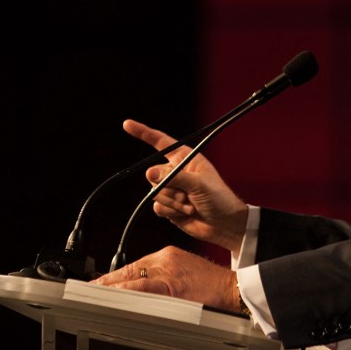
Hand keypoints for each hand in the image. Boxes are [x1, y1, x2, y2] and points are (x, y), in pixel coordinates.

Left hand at [90, 246, 238, 311]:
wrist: (232, 288)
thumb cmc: (212, 284)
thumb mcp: (184, 271)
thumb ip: (163, 276)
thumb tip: (140, 289)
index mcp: (168, 255)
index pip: (134, 265)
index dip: (114, 275)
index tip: (99, 282)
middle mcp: (165, 259)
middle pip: (129, 269)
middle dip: (107, 281)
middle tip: (87, 288)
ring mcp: (168, 271)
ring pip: (131, 277)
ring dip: (110, 286)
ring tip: (92, 293)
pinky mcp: (172, 285)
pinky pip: (142, 287)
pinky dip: (125, 290)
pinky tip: (112, 294)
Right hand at [124, 119, 247, 251]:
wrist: (223, 225)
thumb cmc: (218, 199)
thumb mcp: (199, 184)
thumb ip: (174, 178)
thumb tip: (150, 173)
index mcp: (185, 158)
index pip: (161, 142)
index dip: (143, 132)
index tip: (127, 124)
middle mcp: (176, 171)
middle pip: (153, 174)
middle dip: (169, 187)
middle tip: (188, 195)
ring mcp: (171, 189)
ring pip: (155, 192)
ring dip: (173, 202)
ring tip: (191, 205)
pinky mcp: (169, 205)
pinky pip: (157, 207)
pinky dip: (171, 211)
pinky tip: (186, 213)